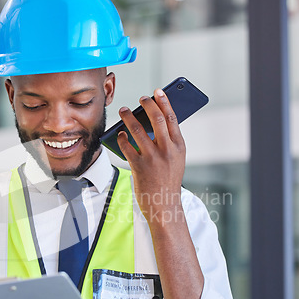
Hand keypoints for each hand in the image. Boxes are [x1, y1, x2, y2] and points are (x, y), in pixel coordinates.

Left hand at [117, 89, 202, 298]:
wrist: (165, 206)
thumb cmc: (168, 182)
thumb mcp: (175, 160)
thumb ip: (167, 142)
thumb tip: (149, 123)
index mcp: (179, 146)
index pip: (172, 118)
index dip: (164, 102)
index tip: (157, 91)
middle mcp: (168, 149)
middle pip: (156, 118)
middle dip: (146, 104)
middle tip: (139, 98)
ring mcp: (153, 158)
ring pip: (137, 129)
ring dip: (128, 117)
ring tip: (123, 111)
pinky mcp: (139, 167)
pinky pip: (127, 146)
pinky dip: (121, 138)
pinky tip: (119, 135)